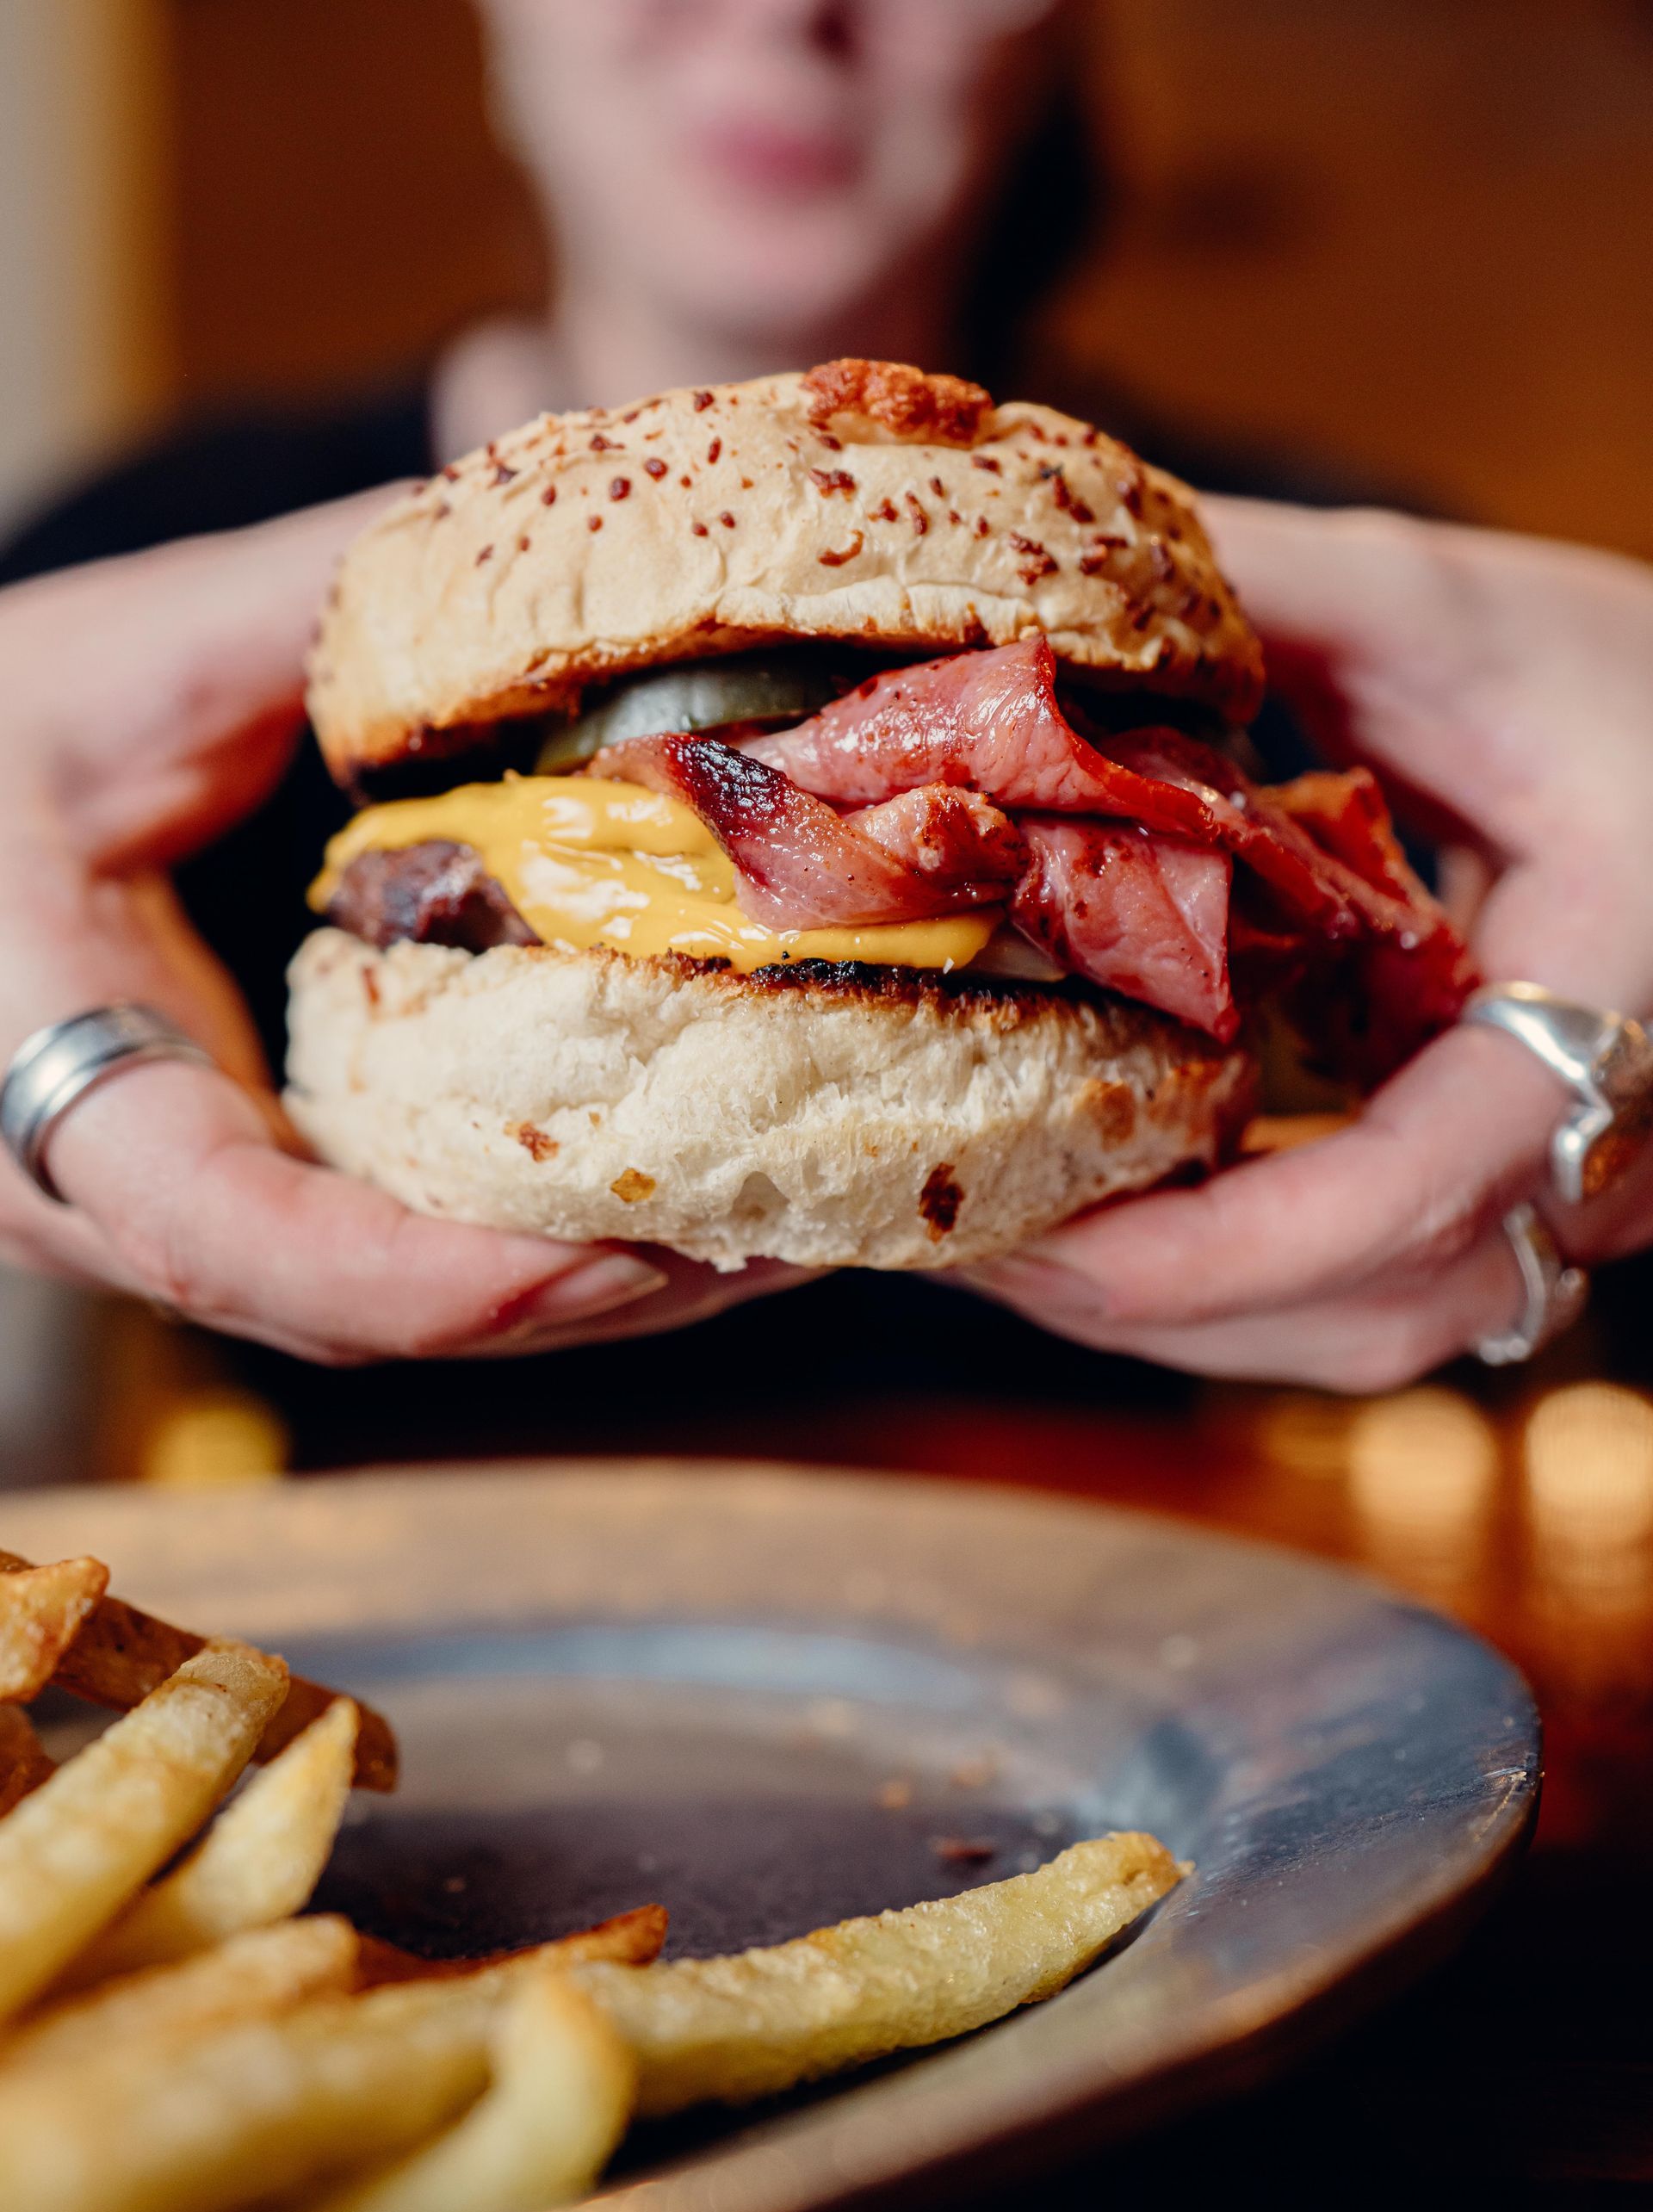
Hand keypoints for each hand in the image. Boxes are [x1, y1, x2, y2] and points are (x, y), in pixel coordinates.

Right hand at [0, 503, 805, 1361]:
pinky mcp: (258, 1197)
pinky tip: (694, 1196)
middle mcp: (117, 1198)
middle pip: (366, 1317)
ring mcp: (189, 1223)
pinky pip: (407, 1261)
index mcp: (45, 1076)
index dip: (431, 1278)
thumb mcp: (123, 660)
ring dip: (598, 1294)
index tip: (619, 1255)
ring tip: (790, 1234)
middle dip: (581, 1300)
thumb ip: (304, 606)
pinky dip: (553, 1244)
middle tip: (788, 1243)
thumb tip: (523, 524)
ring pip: (401, 1314)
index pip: (234, 1239)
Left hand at [965, 500, 1652, 1389]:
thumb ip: (1272, 590)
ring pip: (1376, 1327)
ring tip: (1015, 1237)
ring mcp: (1581, 1189)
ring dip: (1188, 1307)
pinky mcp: (1536, 1189)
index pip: (1405, 1196)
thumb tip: (1052, 576)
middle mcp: (1612, 1144)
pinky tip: (1124, 1204)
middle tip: (970, 1240)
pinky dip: (1243, 1270)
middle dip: (1154, 1302)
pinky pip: (1383, 1285)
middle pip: (1371, 1314)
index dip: (1203, 1250)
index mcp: (1617, 1006)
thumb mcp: (1460, 612)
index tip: (1028, 1235)